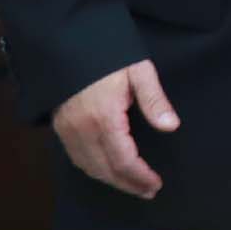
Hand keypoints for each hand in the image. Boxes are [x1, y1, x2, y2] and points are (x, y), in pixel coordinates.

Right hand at [51, 59, 178, 198]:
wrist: (66, 38)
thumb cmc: (107, 53)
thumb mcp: (137, 70)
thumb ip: (154, 100)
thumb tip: (171, 127)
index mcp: (104, 119)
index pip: (124, 161)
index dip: (140, 177)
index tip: (156, 184)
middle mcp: (82, 131)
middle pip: (106, 170)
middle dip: (128, 184)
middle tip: (148, 191)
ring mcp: (67, 130)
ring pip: (89, 168)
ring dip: (111, 180)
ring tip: (132, 184)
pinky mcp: (59, 126)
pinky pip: (76, 158)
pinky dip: (93, 169)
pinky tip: (107, 169)